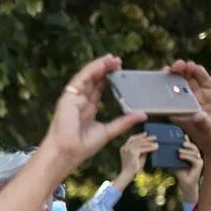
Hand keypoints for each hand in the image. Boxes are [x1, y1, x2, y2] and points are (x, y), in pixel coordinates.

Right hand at [41, 55, 147, 169]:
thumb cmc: (82, 147)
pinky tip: (101, 64)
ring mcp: (73, 98)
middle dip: (106, 70)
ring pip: (87, 77)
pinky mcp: (68, 97)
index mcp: (88, 109)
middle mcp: (80, 101)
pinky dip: (91, 70)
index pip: (98, 89)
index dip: (109, 79)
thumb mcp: (108, 131)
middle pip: (93, 81)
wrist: (67, 153)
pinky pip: (80, 80)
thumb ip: (124, 122)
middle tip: (119, 62)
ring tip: (112, 58)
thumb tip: (143, 114)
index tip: (121, 72)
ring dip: (99, 66)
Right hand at [119, 133, 157, 177]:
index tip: (146, 133)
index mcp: (123, 148)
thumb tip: (149, 145)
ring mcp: (127, 149)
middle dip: (146, 138)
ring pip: (140, 143)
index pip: (131, 139)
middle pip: (137, 139)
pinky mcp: (132, 152)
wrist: (128, 175)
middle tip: (154, 137)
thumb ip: (142, 150)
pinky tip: (155, 147)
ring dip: (149, 143)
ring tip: (157, 143)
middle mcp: (124, 147)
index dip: (139, 136)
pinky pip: (143, 148)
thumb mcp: (138, 156)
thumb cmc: (133, 167)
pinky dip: (150, 147)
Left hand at [166, 60, 210, 159]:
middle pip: (176, 85)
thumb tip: (199, 116)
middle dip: (172, 76)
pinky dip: (199, 72)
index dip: (161, 89)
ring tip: (182, 64)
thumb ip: (203, 123)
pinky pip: (203, 79)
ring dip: (184, 71)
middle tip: (170, 68)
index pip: (167, 99)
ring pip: (189, 79)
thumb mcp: (208, 131)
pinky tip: (194, 66)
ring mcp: (199, 95)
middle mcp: (187, 102)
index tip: (158, 81)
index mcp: (180, 113)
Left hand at [175, 139, 202, 202]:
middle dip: (187, 143)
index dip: (185, 139)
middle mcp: (196, 155)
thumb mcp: (174, 162)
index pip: (188, 144)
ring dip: (186, 150)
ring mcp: (199, 160)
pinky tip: (180, 155)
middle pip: (193, 146)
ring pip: (194, 152)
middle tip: (180, 141)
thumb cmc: (179, 172)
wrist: (184, 184)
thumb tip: (163, 148)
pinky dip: (187, 156)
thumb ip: (172, 155)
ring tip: (178, 149)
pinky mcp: (199, 165)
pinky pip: (194, 159)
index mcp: (191, 153)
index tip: (179, 135)